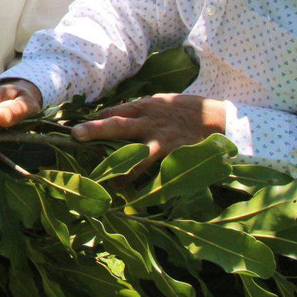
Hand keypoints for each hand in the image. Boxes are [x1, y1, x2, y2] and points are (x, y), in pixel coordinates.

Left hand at [71, 93, 225, 173]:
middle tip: (74, 134)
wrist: (222, 120)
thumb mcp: (164, 103)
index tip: (75, 126)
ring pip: (134, 153)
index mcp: (146, 106)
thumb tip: (116, 117)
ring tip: (103, 179)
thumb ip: (142, 111)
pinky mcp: (174, 155)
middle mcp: (150, 120)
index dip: (94, 118)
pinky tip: (130, 192)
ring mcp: (161, 138)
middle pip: (116, 123)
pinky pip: (154, 171)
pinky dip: (142, 182)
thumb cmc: (189, 112)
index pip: (114, 111)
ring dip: (117, 166)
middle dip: (94, 129)